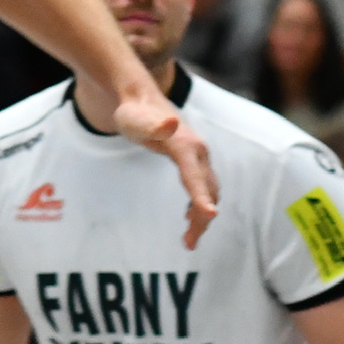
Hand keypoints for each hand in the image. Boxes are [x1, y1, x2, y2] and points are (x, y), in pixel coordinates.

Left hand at [111, 97, 218, 246]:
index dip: (201, 198)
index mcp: (185, 146)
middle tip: (188, 244)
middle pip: (206, 190)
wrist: (139, 99)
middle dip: (201, 218)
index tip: (210, 217)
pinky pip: (202, 186)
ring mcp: (198, 156)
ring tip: (188, 241)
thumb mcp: (136, 121)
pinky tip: (188, 218)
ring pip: (208, 191)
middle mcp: (198, 152)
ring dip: (201, 215)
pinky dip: (200, 204)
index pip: (195, 177)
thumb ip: (153, 126)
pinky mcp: (193, 160)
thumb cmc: (133, 114)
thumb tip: (170, 123)